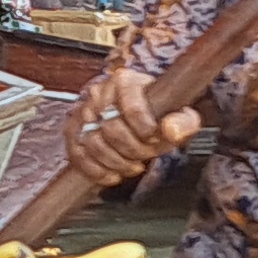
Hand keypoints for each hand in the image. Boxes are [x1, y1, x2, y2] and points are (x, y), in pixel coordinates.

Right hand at [64, 64, 201, 188]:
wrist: (140, 118)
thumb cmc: (158, 116)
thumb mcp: (180, 116)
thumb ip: (184, 122)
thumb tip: (170, 130)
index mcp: (125, 81)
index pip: (132, 109)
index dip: (146, 131)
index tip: (154, 139)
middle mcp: (99, 92)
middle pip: (112, 129)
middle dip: (132, 150)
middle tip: (146, 155)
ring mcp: (83, 112)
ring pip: (93, 144)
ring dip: (116, 163)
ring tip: (133, 166)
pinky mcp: (73, 131)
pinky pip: (78, 155)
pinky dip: (97, 171)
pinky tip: (113, 175)